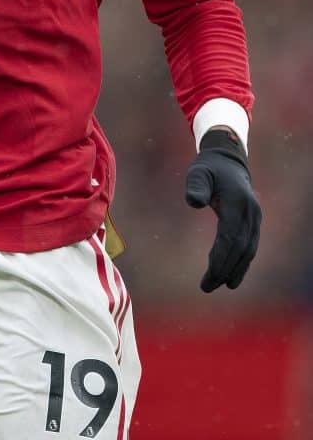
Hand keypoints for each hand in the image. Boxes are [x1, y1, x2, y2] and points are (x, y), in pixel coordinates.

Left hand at [185, 128, 261, 291]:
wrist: (228, 160)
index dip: (221, 257)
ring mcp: (255, 217)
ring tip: (221, 285)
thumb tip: (193, 202)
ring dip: (236, 269)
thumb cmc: (209, 167)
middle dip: (225, 268)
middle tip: (207, 286)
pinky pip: (250, 246)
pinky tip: (232, 276)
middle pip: (240, 247)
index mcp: (236, 201)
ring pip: (248, 249)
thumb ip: (196, 185)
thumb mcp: (198, 171)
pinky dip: (242, 262)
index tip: (209, 274)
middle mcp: (250, 212)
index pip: (230, 235)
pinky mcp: (254, 222)